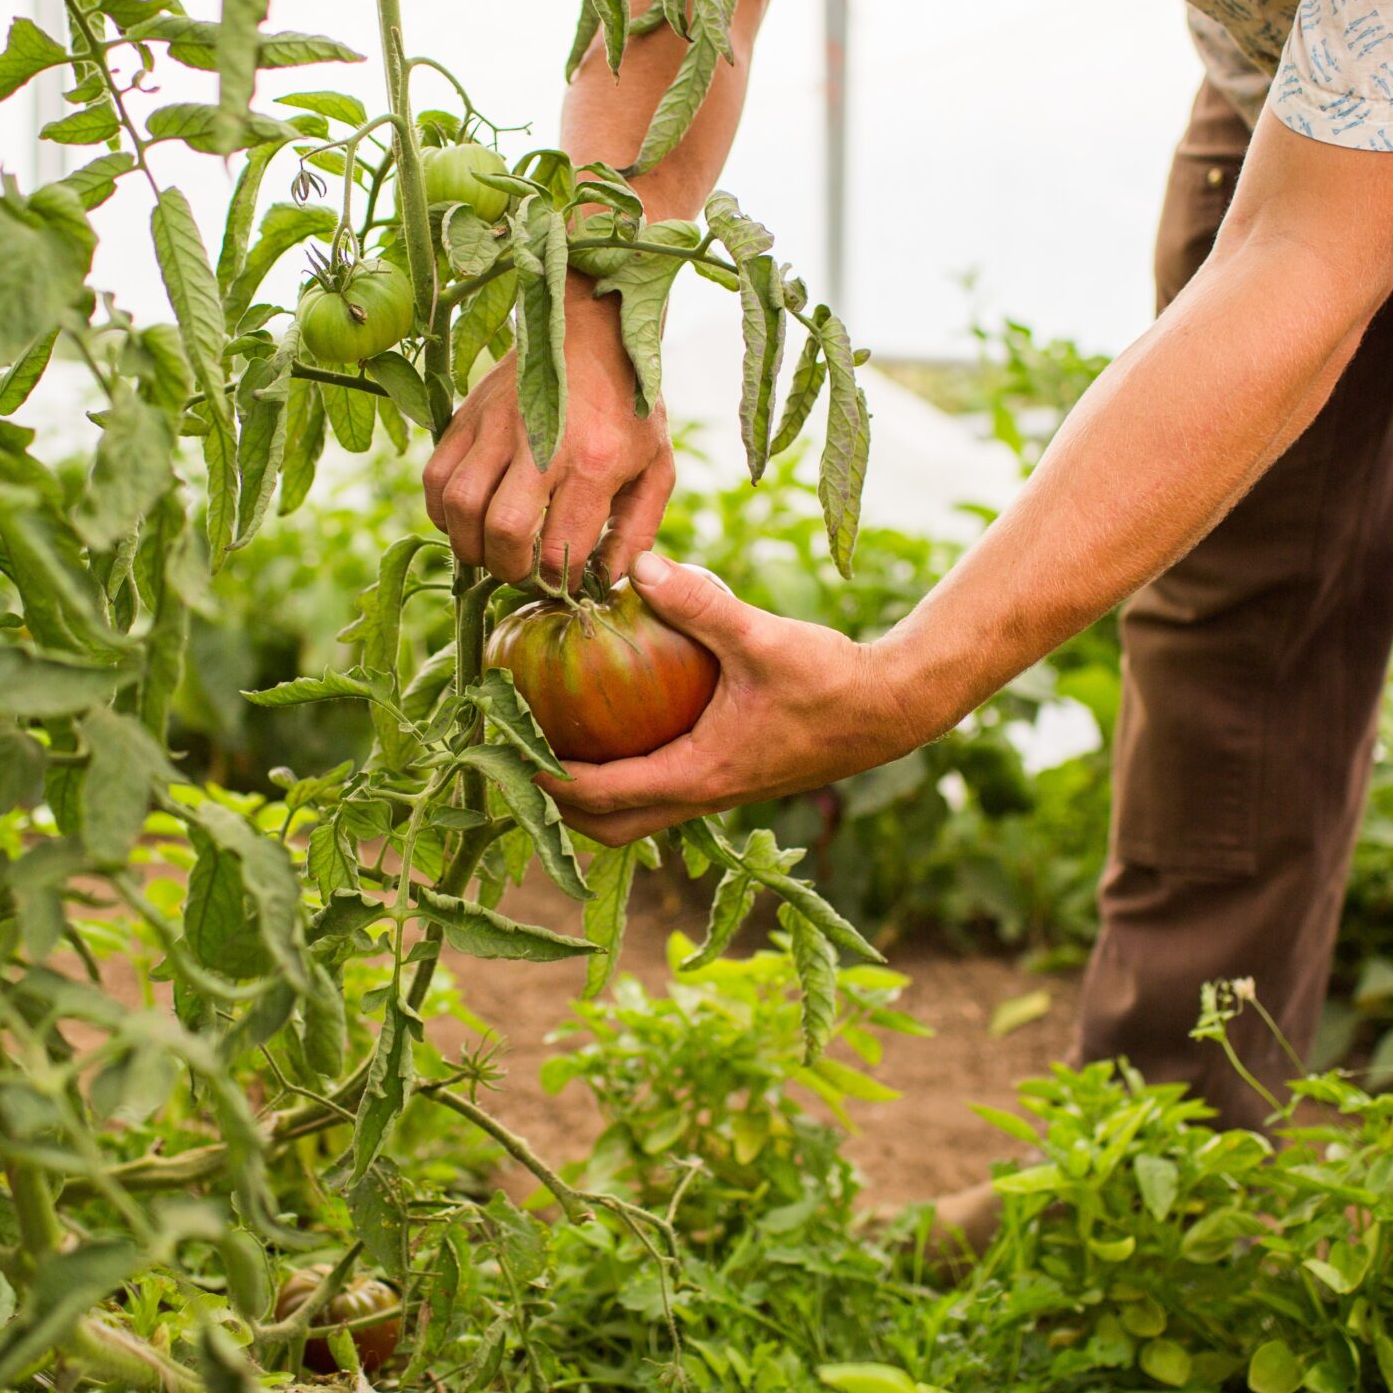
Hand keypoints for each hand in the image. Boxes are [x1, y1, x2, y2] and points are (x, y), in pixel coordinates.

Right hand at [424, 274, 673, 586]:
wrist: (592, 328)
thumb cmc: (629, 405)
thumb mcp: (657, 466)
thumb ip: (638, 529)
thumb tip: (611, 579)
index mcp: (594, 463)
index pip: (562, 548)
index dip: (560, 581)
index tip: (564, 580)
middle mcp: (540, 444)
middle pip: (502, 531)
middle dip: (508, 569)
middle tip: (521, 570)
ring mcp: (496, 427)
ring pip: (458, 505)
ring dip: (469, 543)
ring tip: (491, 550)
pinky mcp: (467, 415)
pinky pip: (434, 477)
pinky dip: (442, 511)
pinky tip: (466, 518)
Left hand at [544, 553, 930, 845]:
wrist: (891, 709)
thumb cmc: (830, 680)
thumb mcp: (761, 636)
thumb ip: (699, 602)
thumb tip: (634, 564)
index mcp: (698, 775)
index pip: (600, 797)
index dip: (543, 779)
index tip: (502, 748)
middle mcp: (700, 796)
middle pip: (607, 828)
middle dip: (555, 805)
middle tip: (515, 755)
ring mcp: (715, 792)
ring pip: (634, 817)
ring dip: (589, 796)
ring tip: (551, 744)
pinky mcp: (728, 777)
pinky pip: (659, 791)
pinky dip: (625, 773)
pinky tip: (614, 721)